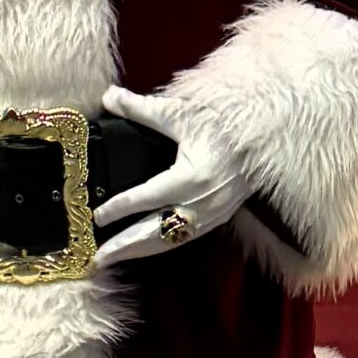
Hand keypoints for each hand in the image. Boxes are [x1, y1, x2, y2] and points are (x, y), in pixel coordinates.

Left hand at [92, 83, 248, 267]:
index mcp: (192, 177)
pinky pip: (184, 239)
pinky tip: (142, 250)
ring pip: (170, 241)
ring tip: (112, 259)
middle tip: (98, 258)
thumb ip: (141, 109)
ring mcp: (211, 214)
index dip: (120, 209)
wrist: (260, 137)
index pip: (147, 198)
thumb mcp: (180, 114)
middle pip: (156, 232)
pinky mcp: (217, 219)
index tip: (98, 216)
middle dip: (125, 246)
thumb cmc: (221, 125)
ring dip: (140, 252)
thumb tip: (108, 98)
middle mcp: (202, 202)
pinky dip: (160, 246)